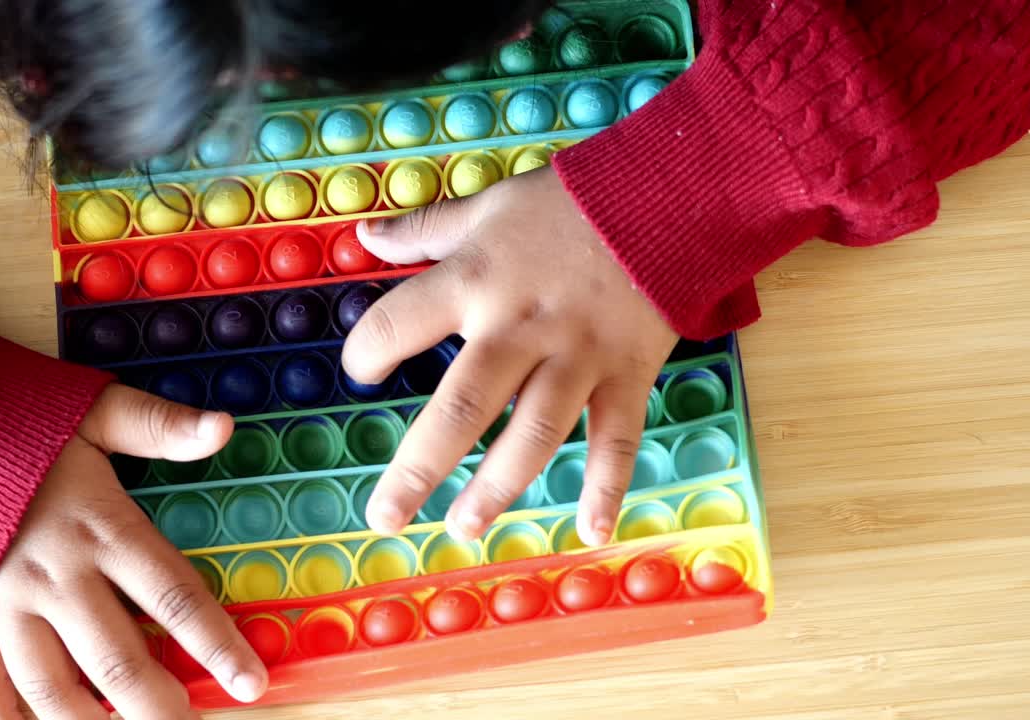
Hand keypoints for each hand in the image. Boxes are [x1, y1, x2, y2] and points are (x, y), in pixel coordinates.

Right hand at [0, 385, 267, 719]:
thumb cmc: (13, 422)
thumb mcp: (94, 412)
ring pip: (53, 688)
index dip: (217, 645)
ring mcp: (4, 605)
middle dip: (159, 705)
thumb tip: (223, 428)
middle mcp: (55, 576)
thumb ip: (160, 427)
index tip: (250, 682)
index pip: (173, 596)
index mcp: (99, 527)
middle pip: (117, 660)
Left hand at [342, 165, 677, 546]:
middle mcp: (520, 329)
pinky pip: (616, 439)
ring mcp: (577, 359)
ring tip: (463, 528)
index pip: (397, 326)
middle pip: (462, 408)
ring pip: (532, 436)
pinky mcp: (626, 375)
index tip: (362, 370)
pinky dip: (607, 487)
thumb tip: (365, 236)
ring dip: (497, 488)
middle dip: (419, 468)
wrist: (667, 198)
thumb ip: (425, 228)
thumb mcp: (488, 205)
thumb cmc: (570, 203)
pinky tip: (592, 532)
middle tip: (386, 516)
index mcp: (476, 282)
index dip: (367, 353)